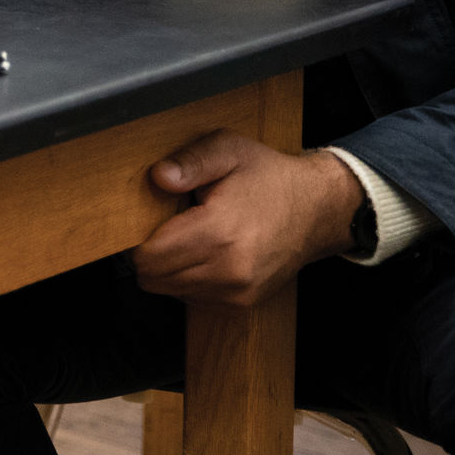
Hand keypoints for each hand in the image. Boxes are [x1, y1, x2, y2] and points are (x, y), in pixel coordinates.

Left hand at [129, 132, 365, 307]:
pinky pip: (192, 298)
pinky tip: (205, 252)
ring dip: (168, 267)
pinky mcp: (242, 304)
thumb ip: (190, 161)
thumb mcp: (229, 150)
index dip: (137, 238)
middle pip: (153, 278)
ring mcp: (237, 292)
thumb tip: (158, 177)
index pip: (149, 257)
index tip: (147, 220)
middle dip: (149, 252)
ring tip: (192, 236)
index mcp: (220, 233)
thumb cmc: (269, 178)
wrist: (317, 210)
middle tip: (170, 224)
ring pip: (169, 290)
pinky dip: (188, 278)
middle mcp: (229, 271)